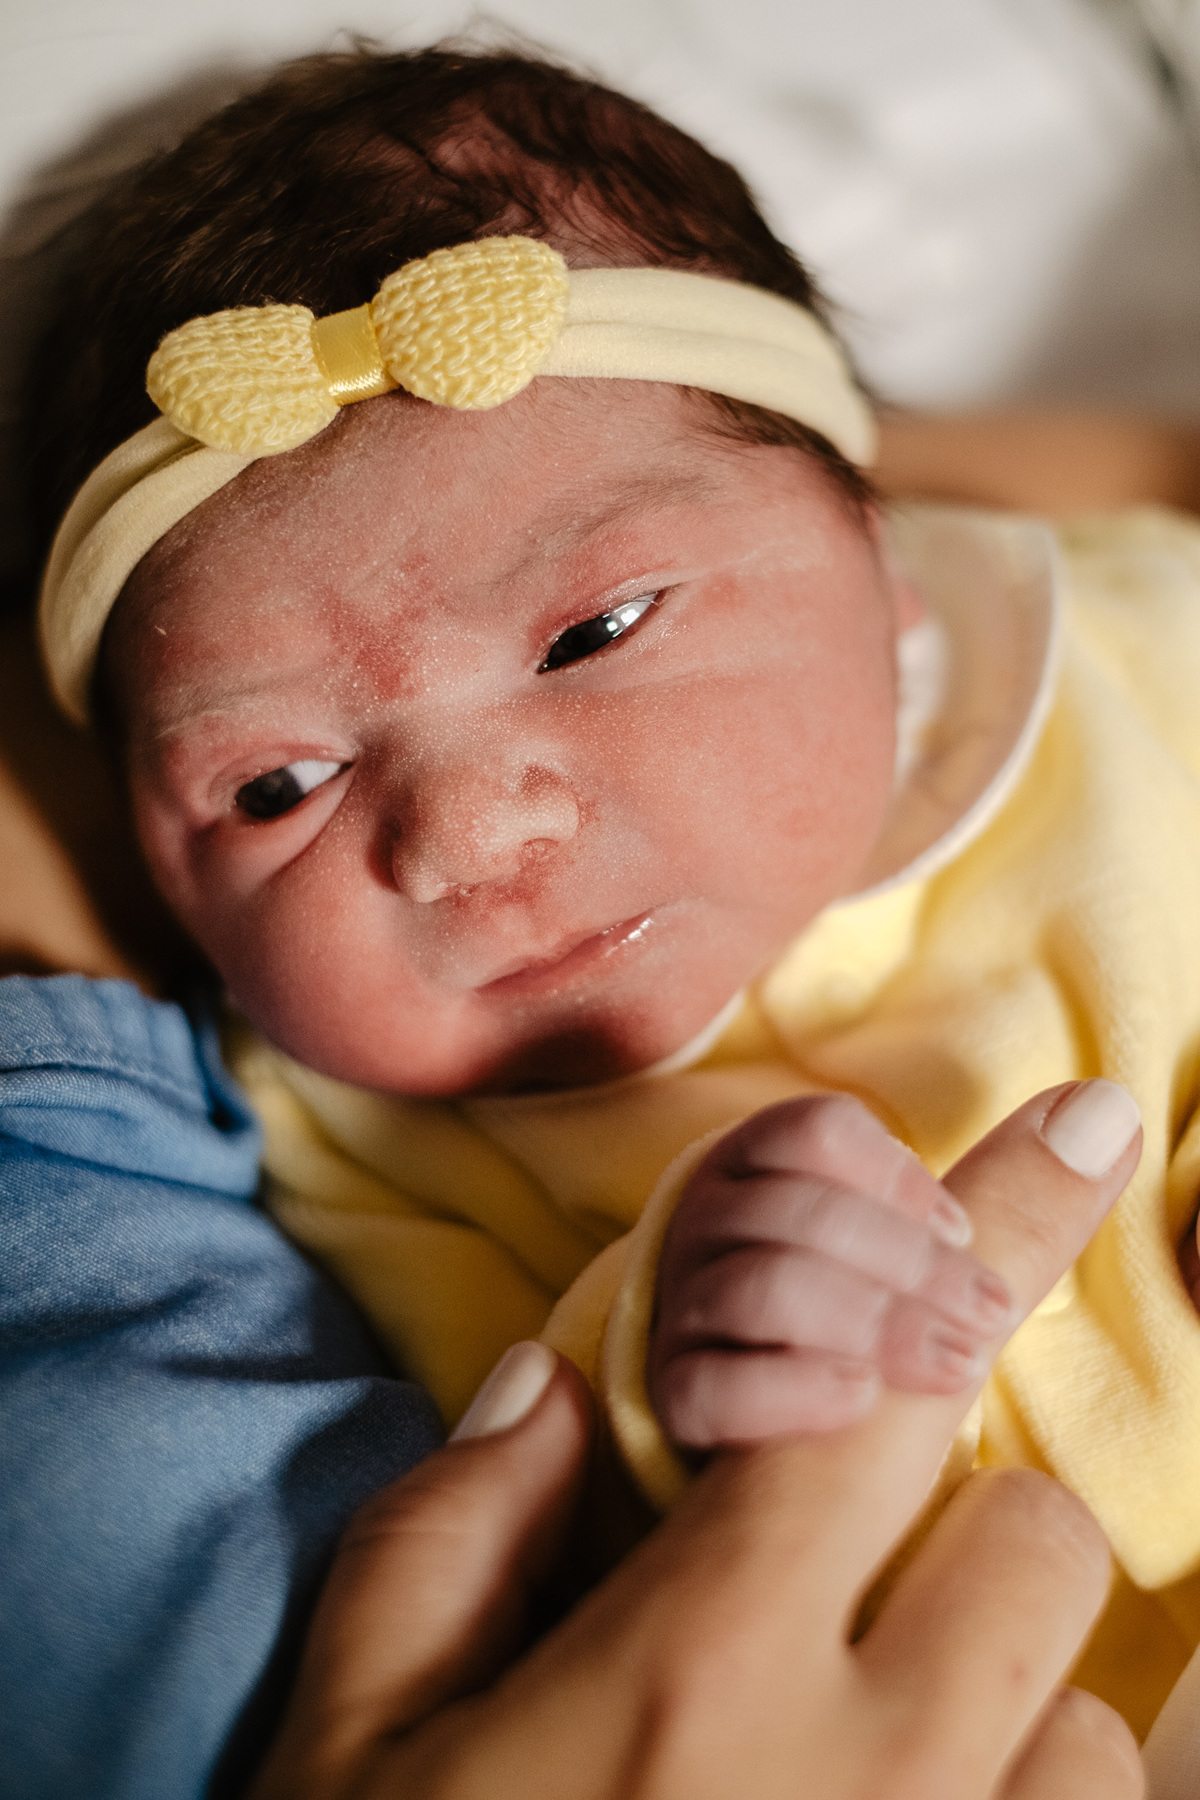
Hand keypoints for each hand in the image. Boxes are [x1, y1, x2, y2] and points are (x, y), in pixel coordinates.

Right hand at [250, 1080, 1143, 1799]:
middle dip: (948, 1532)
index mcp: (694, 1665)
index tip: (1082, 1120)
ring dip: (1005, 1716)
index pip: (871, 1367)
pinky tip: (974, 1781)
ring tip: (871, 1789)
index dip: (979, 1221)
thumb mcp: (354, 1748)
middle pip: (1027, 1533)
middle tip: (842, 1602)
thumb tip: (546, 1375)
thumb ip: (446, 1531)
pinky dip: (1069, 1798)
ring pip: (1095, 1722)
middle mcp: (866, 1773)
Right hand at [649, 1092, 1015, 1445]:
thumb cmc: (864, 1311)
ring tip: (954, 1368)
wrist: (769, 1422)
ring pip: (760, 1289)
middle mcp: (706, 1222)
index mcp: (757, 1163)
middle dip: (910, 1265)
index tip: (960, 1231)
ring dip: (872, 1324)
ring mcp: (682, 1307)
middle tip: (991, 1317)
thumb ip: (1013, 1188)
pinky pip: (712, 1383)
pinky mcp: (672, 1394)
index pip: (811, 1131)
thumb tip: (1109, 1110)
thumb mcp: (928, 1247)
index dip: (897, 1177)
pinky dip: (792, 1389)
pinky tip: (860, 1401)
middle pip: (797, 1211)